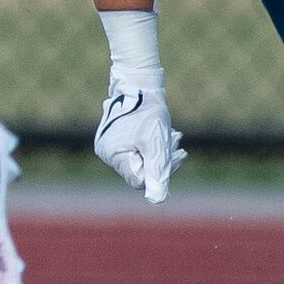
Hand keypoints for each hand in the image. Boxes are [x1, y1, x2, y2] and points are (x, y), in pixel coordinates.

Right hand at [95, 76, 184, 202]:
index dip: (160, 172)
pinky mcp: (115, 137)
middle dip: (163, 159)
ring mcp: (109, 145)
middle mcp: (106, 153)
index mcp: (113, 155)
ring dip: (160, 151)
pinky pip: (136, 150)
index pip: (140, 180)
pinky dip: (152, 145)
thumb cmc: (147, 112)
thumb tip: (156, 200)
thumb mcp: (156, 144)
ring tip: (173, 135)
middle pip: (141, 170)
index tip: (177, 154)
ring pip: (141, 160)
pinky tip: (163, 133)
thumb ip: (157, 172)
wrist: (138, 83)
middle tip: (177, 142)